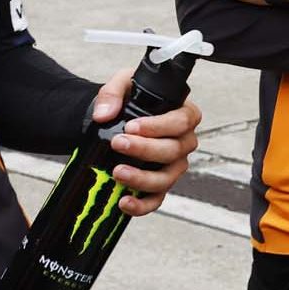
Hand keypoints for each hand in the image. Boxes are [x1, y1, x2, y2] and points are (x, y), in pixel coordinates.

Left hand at [89, 67, 201, 216]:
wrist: (117, 121)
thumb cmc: (128, 99)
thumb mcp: (122, 84)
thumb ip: (112, 93)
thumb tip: (104, 114)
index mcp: (183, 114)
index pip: (182, 121)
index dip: (159, 126)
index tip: (131, 126)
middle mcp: (183, 142)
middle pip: (173, 150)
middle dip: (144, 149)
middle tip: (118, 143)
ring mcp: (174, 166)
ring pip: (166, 178)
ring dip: (142, 178)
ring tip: (118, 172)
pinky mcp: (160, 185)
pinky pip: (157, 199)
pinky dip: (142, 205)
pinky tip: (124, 202)